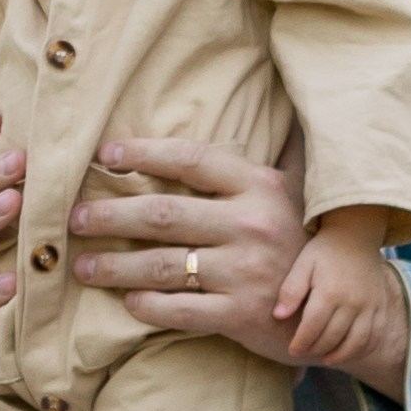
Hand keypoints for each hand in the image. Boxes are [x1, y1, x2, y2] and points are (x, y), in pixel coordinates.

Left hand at [68, 137, 410, 395]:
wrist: (337, 310)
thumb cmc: (299, 244)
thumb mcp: (290, 193)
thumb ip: (257, 160)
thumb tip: (254, 93)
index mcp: (260, 186)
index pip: (191, 161)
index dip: (144, 154)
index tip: (104, 156)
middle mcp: (251, 225)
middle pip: (162, 214)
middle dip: (109, 215)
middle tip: (72, 219)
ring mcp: (246, 272)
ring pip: (162, 265)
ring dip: (114, 266)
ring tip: (82, 266)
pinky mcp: (241, 316)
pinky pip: (179, 309)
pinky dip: (146, 305)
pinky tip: (125, 300)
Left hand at [274, 214, 395, 370]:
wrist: (357, 235)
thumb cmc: (324, 251)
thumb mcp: (302, 264)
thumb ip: (291, 290)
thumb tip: (278, 316)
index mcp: (329, 292)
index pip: (312, 327)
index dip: (301, 343)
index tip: (292, 350)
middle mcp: (352, 302)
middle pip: (332, 338)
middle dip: (315, 349)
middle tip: (304, 352)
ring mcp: (369, 306)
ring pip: (355, 343)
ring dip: (338, 355)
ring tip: (323, 357)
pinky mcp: (380, 307)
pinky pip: (373, 337)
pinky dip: (359, 350)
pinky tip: (346, 352)